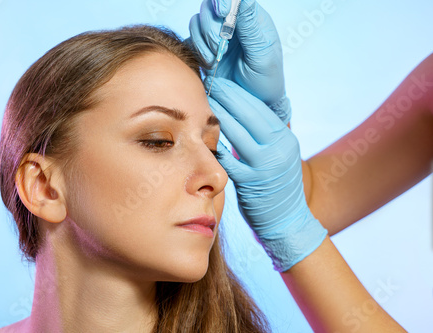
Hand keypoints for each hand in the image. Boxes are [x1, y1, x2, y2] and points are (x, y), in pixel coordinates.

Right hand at [188, 0, 290, 123]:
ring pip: (197, 22)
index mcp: (250, 18)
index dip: (222, 2)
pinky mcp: (205, 50)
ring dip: (203, 41)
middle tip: (219, 48)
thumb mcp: (262, 54)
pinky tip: (209, 64)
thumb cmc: (265, 81)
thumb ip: (249, 25)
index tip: (222, 13)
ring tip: (215, 60)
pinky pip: (191, 40)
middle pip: (209, 8)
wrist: (254, 105)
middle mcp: (233, 24)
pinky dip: (196, 50)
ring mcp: (217, 37)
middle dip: (211, 28)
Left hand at [207, 77, 326, 271]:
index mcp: (284, 138)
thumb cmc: (276, 184)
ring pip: (237, 134)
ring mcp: (266, 166)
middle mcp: (279, 149)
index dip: (239, 92)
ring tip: (202, 101)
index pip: (259, 108)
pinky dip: (216, 146)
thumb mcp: (279, 155)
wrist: (287, 220)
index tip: (222, 79)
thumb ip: (265, 134)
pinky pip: (230, 160)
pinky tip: (201, 134)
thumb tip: (247, 108)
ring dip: (218, 116)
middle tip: (208, 81)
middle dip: (227, 96)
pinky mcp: (252, 183)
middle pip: (248, 115)